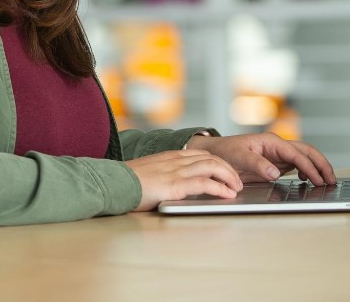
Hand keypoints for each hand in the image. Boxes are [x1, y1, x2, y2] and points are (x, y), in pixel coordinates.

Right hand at [124, 149, 243, 210]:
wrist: (112, 183)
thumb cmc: (126, 183)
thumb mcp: (148, 173)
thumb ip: (163, 175)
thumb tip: (174, 185)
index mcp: (169, 156)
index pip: (201, 154)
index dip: (218, 162)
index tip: (227, 172)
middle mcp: (175, 160)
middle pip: (211, 158)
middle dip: (228, 169)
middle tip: (237, 182)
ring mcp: (175, 171)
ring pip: (212, 166)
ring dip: (229, 177)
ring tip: (237, 188)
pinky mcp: (174, 185)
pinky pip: (204, 183)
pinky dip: (219, 188)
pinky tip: (226, 195)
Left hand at [185, 132, 336, 185]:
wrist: (213, 153)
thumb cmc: (224, 153)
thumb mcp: (238, 158)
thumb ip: (257, 164)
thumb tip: (276, 173)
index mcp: (271, 141)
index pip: (297, 154)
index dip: (309, 167)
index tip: (318, 180)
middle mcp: (277, 146)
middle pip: (307, 152)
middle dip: (321, 165)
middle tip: (332, 180)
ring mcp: (278, 154)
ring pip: (305, 158)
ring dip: (317, 168)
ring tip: (327, 182)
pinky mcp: (276, 163)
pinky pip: (297, 165)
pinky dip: (307, 171)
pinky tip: (309, 181)